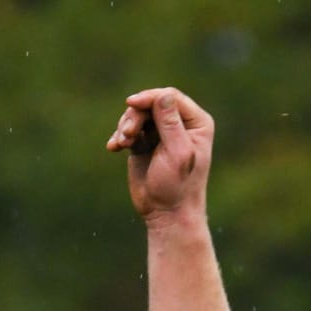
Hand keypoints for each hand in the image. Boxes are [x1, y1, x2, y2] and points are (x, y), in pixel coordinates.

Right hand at [108, 85, 213, 219]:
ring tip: (121, 143)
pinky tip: (114, 148)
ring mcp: (162, 133)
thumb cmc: (177, 187)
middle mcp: (181, 124)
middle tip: (127, 134)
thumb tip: (162, 94)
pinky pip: (129, 129)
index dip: (150, 97)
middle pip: (151, 103)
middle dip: (135, 115)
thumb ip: (170, 123)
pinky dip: (120, 136)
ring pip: (138, 114)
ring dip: (126, 126)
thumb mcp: (177, 153)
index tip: (131, 103)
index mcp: (197, 123)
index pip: (170, 98)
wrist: (167, 215)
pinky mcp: (145, 143)